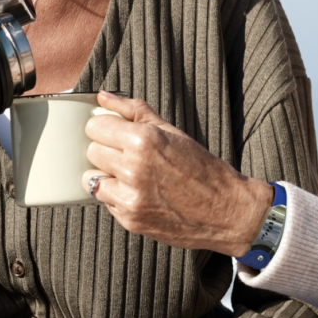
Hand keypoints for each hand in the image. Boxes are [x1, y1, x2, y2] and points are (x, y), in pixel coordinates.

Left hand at [84, 91, 273, 255]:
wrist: (226, 210)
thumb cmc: (202, 167)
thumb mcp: (172, 131)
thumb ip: (134, 111)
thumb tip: (103, 97)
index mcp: (144, 140)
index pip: (96, 127)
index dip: (106, 127)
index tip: (115, 131)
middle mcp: (134, 169)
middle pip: (91, 151)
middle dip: (106, 150)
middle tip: (127, 154)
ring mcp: (130, 198)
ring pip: (91, 179)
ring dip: (106, 175)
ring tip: (130, 175)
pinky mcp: (130, 220)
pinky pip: (105, 201)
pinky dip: (116, 196)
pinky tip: (139, 192)